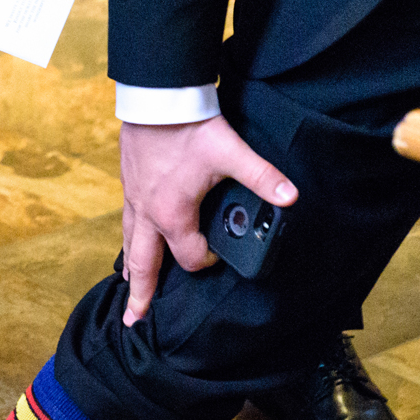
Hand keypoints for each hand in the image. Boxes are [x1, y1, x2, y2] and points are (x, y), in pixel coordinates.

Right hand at [117, 117, 296, 325]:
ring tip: (128, 287)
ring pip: (130, 245)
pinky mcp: (129, 186)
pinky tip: (133, 240)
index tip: (220, 256)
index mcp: (172, 216)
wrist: (156, 98)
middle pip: (142, 265)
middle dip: (139, 296)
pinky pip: (128, 224)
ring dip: (131, 269)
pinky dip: (129, 241)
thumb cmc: (189, 128)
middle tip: (133, 321)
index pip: (190, 256)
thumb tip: (291, 197)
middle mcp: (148, 215)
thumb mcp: (231, 153)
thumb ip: (262, 177)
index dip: (208, 260)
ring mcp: (134, 201)